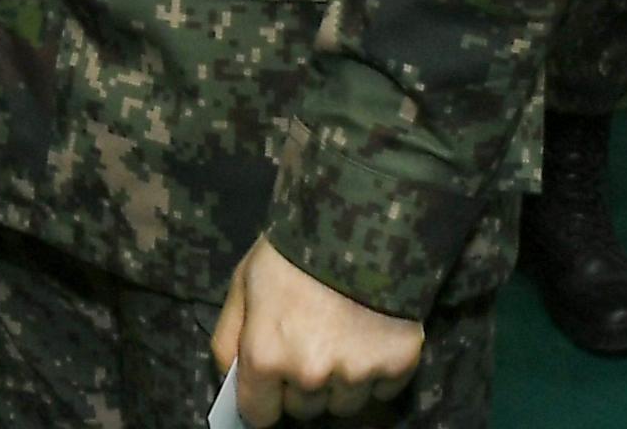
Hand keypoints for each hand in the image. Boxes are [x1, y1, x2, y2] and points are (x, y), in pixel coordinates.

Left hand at [211, 238, 421, 423]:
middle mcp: (310, 375)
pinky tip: (371, 334)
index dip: (263, 398)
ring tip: (343, 334)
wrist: (361, 217)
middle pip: (304, 410)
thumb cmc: (292, 248)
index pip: (259, 415)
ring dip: (341, 381)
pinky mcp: (397, 365)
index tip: (271, 383)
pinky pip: (382, 390)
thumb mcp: (243, 282)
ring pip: (344, 404)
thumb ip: (229, 336)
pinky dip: (377, 371)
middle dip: (303, 384)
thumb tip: (230, 377)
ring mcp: (356, 374)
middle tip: (310, 341)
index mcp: (266, 356)